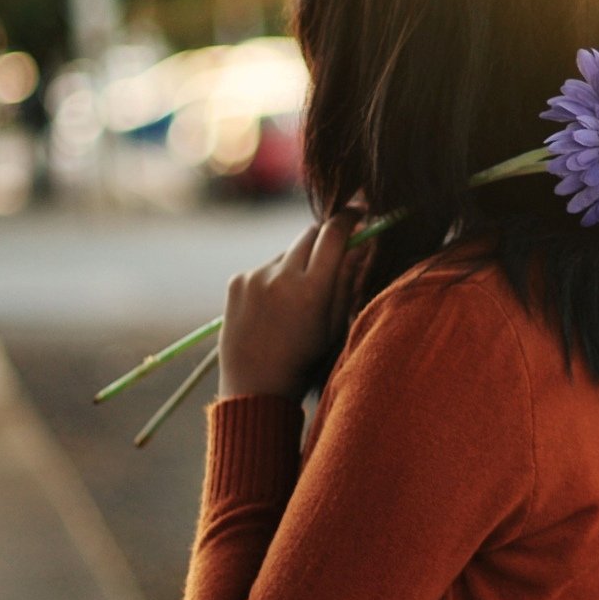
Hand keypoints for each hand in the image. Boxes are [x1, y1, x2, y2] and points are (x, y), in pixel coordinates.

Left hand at [217, 208, 365, 399]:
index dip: (350, 218)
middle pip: (311, 233)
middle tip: (336, 248)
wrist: (254, 386)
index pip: (335, 234)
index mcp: (312, 290)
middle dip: (326, 236)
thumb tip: (362, 244)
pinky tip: (273, 308)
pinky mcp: (237, 281)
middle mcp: (282, 277)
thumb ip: (348, 281)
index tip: (359, 213)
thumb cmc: (304, 361)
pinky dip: (274, 278)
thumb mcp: (335, 325)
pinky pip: (265, 268)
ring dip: (298, 263)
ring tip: (296, 301)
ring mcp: (255, 276)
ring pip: (288, 253)